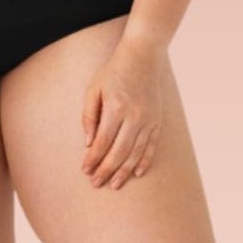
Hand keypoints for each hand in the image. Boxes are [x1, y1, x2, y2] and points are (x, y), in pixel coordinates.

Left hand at [80, 33, 169, 188]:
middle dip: (106, 170)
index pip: (102, 142)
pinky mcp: (157, 121)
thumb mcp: (93, 89)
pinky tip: (136, 173)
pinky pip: (151, 147)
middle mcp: (134, 116)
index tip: (85, 170)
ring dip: (124, 172)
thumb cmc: (112, 73)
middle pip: (119, 152)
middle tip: (96, 183)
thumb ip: (89, 116)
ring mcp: (148, 120)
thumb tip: (89, 144)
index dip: (93, 159)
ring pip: (136, 154)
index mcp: (115, 107)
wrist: (143, 58)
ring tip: (114, 184)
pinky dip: (144, 161)